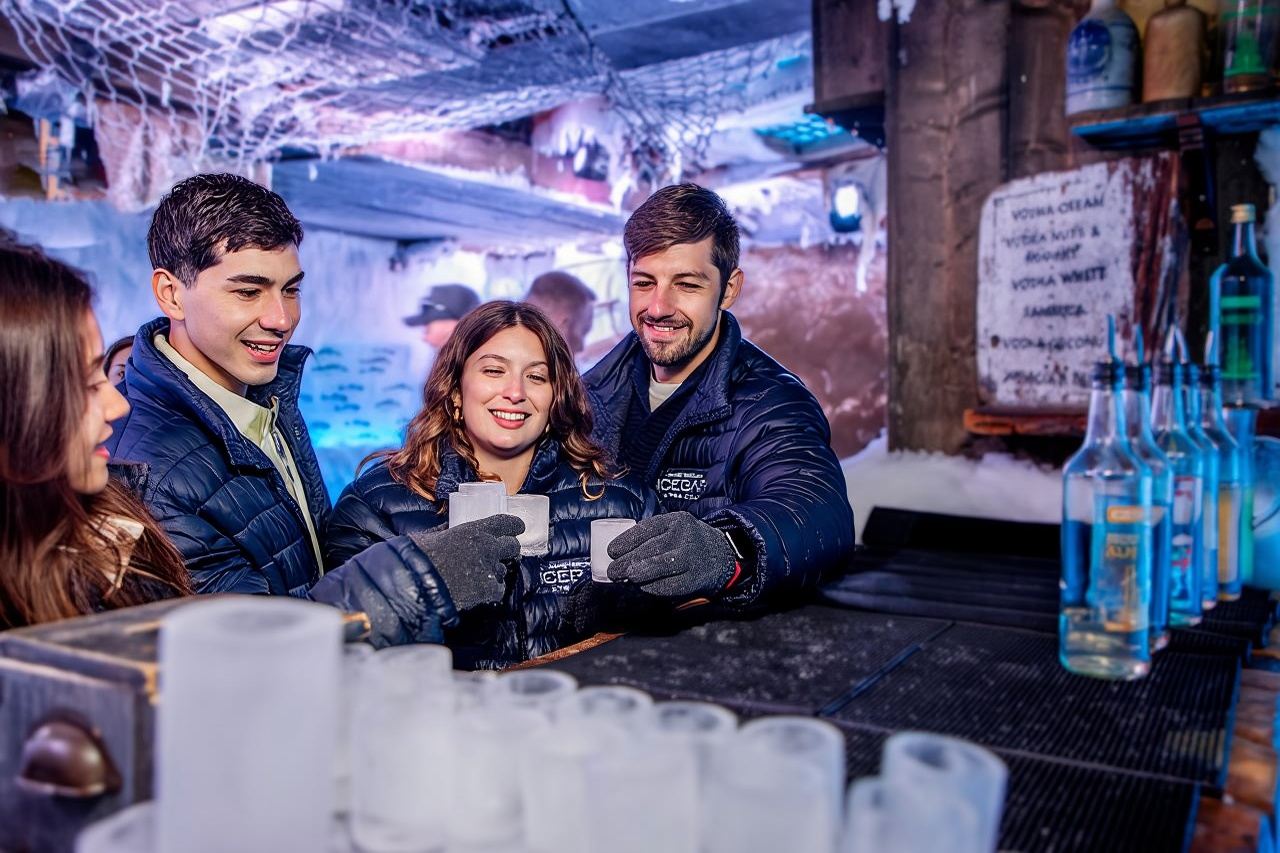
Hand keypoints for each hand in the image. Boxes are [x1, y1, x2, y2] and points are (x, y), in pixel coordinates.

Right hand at [410, 514, 522, 609]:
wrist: (416, 586)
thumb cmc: (418, 558)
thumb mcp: (430, 536)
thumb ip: (445, 531)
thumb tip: (447, 529)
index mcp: (475, 530)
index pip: (506, 522)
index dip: (514, 525)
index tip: (517, 528)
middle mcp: (488, 547)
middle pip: (512, 546)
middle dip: (508, 549)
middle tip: (499, 553)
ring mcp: (490, 569)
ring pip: (504, 569)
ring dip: (495, 570)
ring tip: (478, 575)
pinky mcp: (489, 590)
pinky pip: (499, 588)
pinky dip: (491, 589)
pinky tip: (478, 590)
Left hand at [606, 512, 736, 599]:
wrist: (722, 557)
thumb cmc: (687, 542)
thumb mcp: (673, 529)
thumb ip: (651, 538)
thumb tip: (619, 554)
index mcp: (676, 520)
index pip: (646, 529)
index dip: (625, 542)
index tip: (611, 552)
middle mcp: (684, 537)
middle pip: (649, 550)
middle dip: (626, 563)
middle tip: (613, 571)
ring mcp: (690, 558)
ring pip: (657, 568)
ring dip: (637, 576)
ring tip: (625, 578)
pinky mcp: (693, 579)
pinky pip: (667, 585)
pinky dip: (651, 587)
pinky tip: (643, 586)